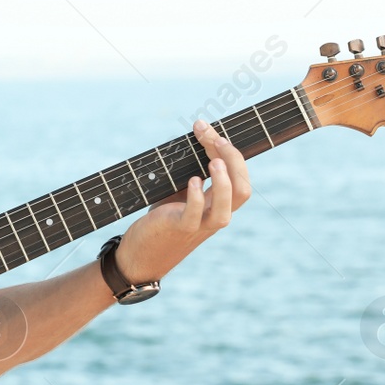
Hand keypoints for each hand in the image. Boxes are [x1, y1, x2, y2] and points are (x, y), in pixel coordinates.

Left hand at [115, 119, 251, 283]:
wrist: (142, 255)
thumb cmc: (162, 220)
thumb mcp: (180, 193)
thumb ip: (192, 173)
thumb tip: (195, 140)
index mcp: (218, 205)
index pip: (239, 177)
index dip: (231, 152)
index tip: (209, 130)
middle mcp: (214, 215)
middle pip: (241, 190)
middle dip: (234, 161)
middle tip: (217, 138)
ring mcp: (199, 225)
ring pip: (226, 208)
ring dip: (223, 182)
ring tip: (214, 160)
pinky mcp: (179, 229)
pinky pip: (194, 216)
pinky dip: (196, 197)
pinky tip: (193, 181)